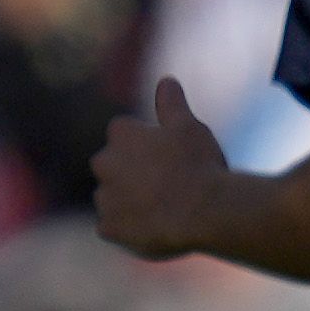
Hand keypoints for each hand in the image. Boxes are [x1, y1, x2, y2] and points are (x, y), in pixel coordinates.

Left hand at [93, 77, 236, 258]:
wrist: (205, 211)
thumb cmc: (199, 165)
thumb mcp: (190, 127)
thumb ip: (172, 104)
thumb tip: (166, 80)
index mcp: (121, 133)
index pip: (125, 135)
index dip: (149, 147)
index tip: (171, 158)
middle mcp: (104, 162)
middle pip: (114, 166)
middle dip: (133, 174)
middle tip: (169, 186)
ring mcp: (104, 197)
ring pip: (113, 198)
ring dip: (130, 202)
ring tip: (166, 211)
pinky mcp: (108, 228)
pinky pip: (114, 228)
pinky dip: (129, 230)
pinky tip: (156, 230)